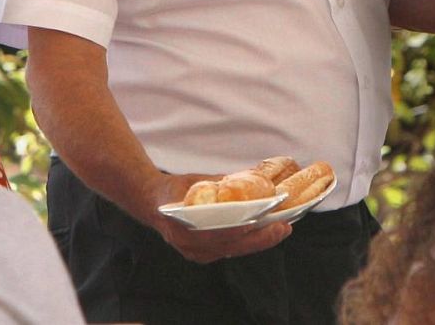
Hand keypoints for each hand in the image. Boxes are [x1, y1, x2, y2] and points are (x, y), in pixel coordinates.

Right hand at [142, 171, 291, 263]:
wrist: (150, 202)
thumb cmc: (175, 190)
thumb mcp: (196, 182)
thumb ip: (221, 185)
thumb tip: (252, 179)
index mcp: (184, 227)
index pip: (217, 233)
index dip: (239, 229)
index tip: (258, 223)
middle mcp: (190, 246)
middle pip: (231, 246)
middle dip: (260, 238)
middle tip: (283, 227)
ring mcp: (196, 253)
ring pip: (233, 251)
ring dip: (259, 241)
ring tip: (281, 230)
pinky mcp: (202, 255)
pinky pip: (229, 251)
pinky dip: (248, 242)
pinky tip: (265, 234)